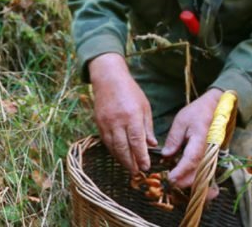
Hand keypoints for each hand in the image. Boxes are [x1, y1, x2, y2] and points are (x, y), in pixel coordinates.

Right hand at [89, 53, 157, 174]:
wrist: (108, 79)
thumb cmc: (130, 91)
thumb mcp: (145, 107)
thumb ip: (147, 127)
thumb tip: (152, 145)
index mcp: (131, 116)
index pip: (137, 142)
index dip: (141, 156)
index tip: (146, 167)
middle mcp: (117, 122)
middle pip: (123, 148)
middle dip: (130, 163)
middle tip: (137, 172)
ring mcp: (106, 123)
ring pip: (113, 147)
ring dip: (121, 159)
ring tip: (129, 167)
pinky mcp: (98, 123)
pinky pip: (106, 142)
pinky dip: (113, 151)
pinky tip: (119, 156)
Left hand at [162, 88, 223, 189]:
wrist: (218, 106)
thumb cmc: (198, 112)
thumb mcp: (181, 120)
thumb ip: (174, 139)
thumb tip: (166, 156)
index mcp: (201, 138)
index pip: (191, 159)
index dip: (181, 171)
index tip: (170, 178)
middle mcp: (210, 149)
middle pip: (200, 172)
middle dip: (186, 181)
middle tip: (171, 182)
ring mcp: (215, 153)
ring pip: (205, 174)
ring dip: (192, 181)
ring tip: (177, 182)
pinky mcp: (215, 156)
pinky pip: (207, 170)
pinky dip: (198, 177)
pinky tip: (187, 179)